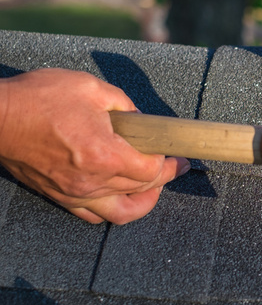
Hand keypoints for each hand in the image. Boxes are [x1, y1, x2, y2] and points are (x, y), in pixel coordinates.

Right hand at [0, 69, 189, 223]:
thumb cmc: (38, 99)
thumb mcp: (92, 88)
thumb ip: (125, 106)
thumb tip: (141, 121)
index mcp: (105, 155)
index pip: (152, 172)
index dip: (170, 165)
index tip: (179, 158)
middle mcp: (92, 181)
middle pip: (141, 191)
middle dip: (163, 179)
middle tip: (172, 167)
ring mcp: (74, 193)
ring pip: (121, 212)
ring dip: (143, 201)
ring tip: (151, 186)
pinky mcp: (59, 197)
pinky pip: (94, 215)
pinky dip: (113, 208)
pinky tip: (119, 194)